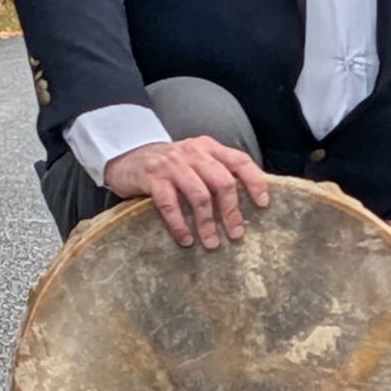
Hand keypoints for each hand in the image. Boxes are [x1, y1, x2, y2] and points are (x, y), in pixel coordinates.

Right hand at [103, 138, 269, 249]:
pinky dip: (179, 224)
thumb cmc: (169, 166)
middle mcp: (194, 153)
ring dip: (207, 223)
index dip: (254, 181)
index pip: (239, 161)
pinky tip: (185, 239)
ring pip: (199, 195)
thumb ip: (216, 172)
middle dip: (231, 211)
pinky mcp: (153, 178)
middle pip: (222, 182)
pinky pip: (170, 204)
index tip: (263, 204)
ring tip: (211, 243)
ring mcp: (172, 165)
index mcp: (209, 148)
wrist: (127, 156)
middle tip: (236, 234)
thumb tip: (247, 201)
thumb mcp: (195, 160)